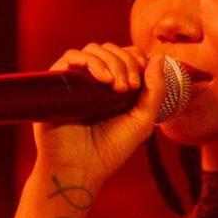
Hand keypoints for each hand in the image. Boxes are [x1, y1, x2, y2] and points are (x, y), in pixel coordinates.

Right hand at [32, 42, 169, 186]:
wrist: (80, 168)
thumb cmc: (111, 149)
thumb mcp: (142, 120)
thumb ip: (155, 90)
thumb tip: (159, 56)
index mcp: (116, 87)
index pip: (128, 56)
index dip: (138, 60)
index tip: (142, 81)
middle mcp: (95, 81)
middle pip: (113, 50)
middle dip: (127, 62)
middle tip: (130, 87)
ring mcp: (77, 80)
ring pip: (94, 49)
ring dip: (112, 62)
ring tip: (118, 87)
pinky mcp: (58, 82)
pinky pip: (72, 56)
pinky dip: (90, 61)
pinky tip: (103, 81)